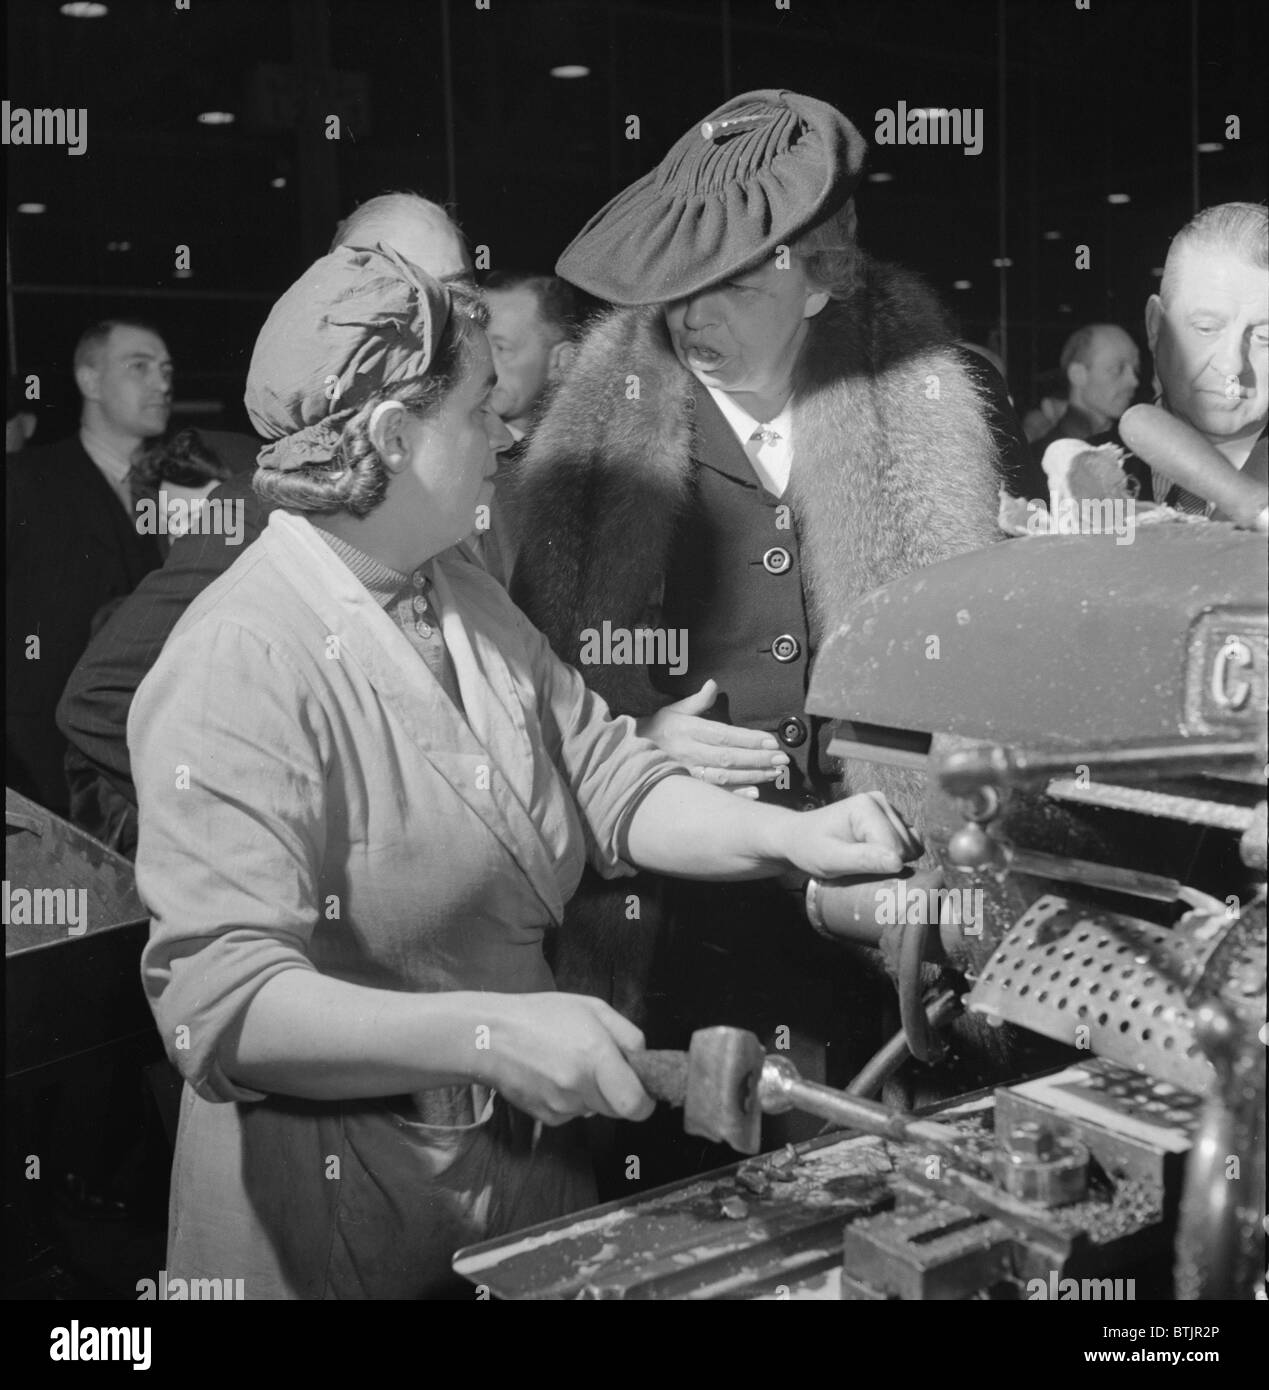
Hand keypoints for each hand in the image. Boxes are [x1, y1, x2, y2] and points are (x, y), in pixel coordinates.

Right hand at [484, 993, 655, 1126]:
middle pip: (619, 1109)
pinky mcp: (547, 1117)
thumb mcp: (592, 1008)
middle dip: (619, 1092)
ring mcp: (562, 1107)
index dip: (645, 1101)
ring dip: (593, 1093)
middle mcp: (580, 1088)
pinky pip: (573, 1113)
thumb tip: (643, 1061)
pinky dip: (572, 1099)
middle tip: (603, 1066)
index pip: (636, 1105)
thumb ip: (628, 1035)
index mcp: (596, 1057)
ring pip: (595, 1110)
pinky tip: (554, 1075)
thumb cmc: (542, 1015)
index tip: (643, 1090)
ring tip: (570, 1063)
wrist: (489, 1037)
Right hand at [636, 679, 787, 798]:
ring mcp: (689, 772)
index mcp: (689, 730)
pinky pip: (714, 792)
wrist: (630, 754)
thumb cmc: (658, 730)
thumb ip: (697, 700)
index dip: (749, 739)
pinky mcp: (689, 787)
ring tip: (775, 773)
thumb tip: (713, 684)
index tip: (771, 741)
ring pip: (725, 776)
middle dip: (758, 759)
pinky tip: (754, 794)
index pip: (724, 735)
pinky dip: (734, 794)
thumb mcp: (674, 710)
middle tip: (783, 760)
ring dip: (752, 776)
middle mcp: (690, 752)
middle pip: (729, 757)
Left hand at [782, 792, 921, 879]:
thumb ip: (863, 860)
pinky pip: (911, 844)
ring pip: (912, 846)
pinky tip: (875, 857)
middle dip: (886, 864)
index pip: (895, 848)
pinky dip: (898, 856)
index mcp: (867, 806)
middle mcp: (882, 802)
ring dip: (892, 861)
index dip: (880, 868)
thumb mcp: (830, 859)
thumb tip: (898, 863)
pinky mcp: (892, 820)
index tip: (853, 868)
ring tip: (863, 860)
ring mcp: (889, 809)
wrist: (799, 837)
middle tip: (856, 865)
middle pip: (907, 847)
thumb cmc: (810, 848)